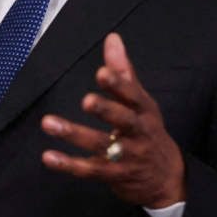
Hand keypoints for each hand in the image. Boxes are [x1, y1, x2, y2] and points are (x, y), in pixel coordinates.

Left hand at [40, 33, 185, 208]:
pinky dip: (69, 164)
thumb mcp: (141, 100)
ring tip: (49, 123)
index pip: (133, 95)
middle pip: (123, 120)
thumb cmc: (148, 131)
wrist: (167, 178)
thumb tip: (112, 38)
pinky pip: (90, 170)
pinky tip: (49, 156)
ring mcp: (126, 156)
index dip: (118, 84)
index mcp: (143, 110)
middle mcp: (137, 132)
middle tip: (86, 101)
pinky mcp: (114, 175)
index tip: (102, 72)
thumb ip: (123, 70)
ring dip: (74, 134)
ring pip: (101, 145)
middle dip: (106, 111)